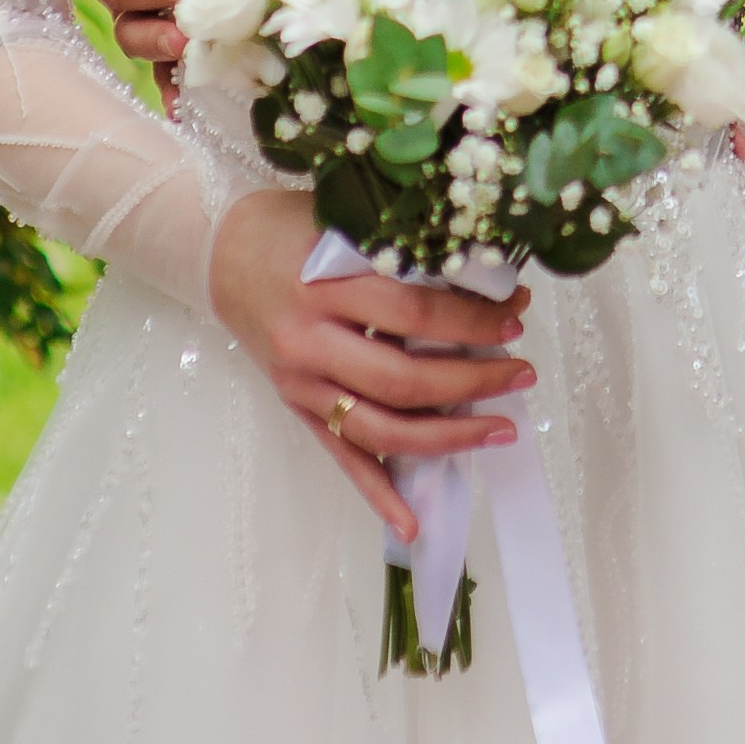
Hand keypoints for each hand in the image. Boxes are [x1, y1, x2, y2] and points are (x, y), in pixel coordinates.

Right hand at [207, 189, 532, 542]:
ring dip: (447, 437)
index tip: (516, 316)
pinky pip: (342, 457)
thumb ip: (404, 251)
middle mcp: (310, 342)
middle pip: (402, 380)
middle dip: (473, 382)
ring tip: (502, 428)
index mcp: (326, 286)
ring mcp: (301, 383)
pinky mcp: (296, 408)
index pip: (413, 313)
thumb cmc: (293, 226)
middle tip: (523, 373)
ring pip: (379, 429)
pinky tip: (414, 523)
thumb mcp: (347, 220)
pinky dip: (377, 494)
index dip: (471, 321)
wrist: (222, 252)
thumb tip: (487, 279)